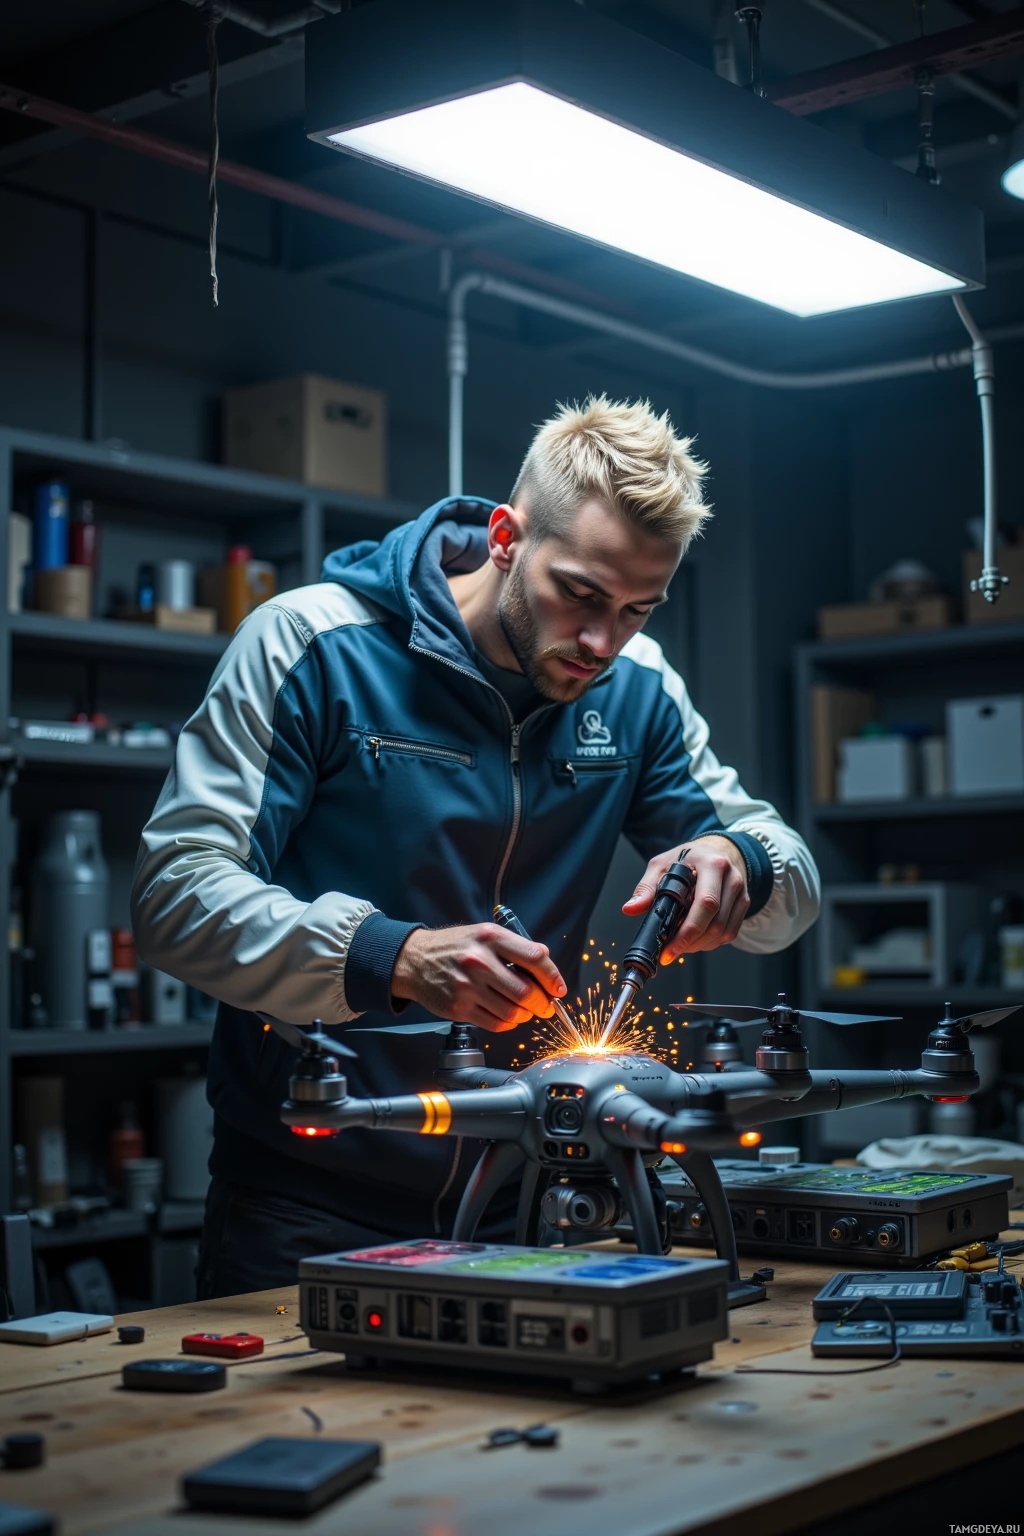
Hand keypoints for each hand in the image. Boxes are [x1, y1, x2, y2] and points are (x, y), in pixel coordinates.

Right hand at [391, 923, 566, 1031]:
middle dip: (543, 1003)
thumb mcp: (483, 933)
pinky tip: (506, 1015)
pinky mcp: (459, 1008)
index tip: (558, 988)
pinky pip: (495, 1024)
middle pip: (526, 991)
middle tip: (545, 1006)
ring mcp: (467, 987)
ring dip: (525, 1015)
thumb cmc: (452, 946)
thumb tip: (544, 958)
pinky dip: (508, 1024)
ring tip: (524, 1010)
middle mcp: (479, 961)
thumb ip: (515, 944)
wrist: (413, 960)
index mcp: (489, 938)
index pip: (534, 958)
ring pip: (513, 1012)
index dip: (553, 976)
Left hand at [622, 837, 748, 957]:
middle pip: (715, 923)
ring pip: (724, 932)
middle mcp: (731, 879)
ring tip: (680, 945)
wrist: (718, 849)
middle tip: (670, 952)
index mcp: (712, 865)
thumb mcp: (663, 864)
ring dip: (700, 945)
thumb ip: (647, 887)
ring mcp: (741, 893)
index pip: (705, 904)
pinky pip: (730, 932)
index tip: (668, 949)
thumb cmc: (689, 857)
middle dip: (690, 943)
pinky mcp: (744, 904)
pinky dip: (712, 942)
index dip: (687, 931)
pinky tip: (696, 939)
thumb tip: (630, 909)